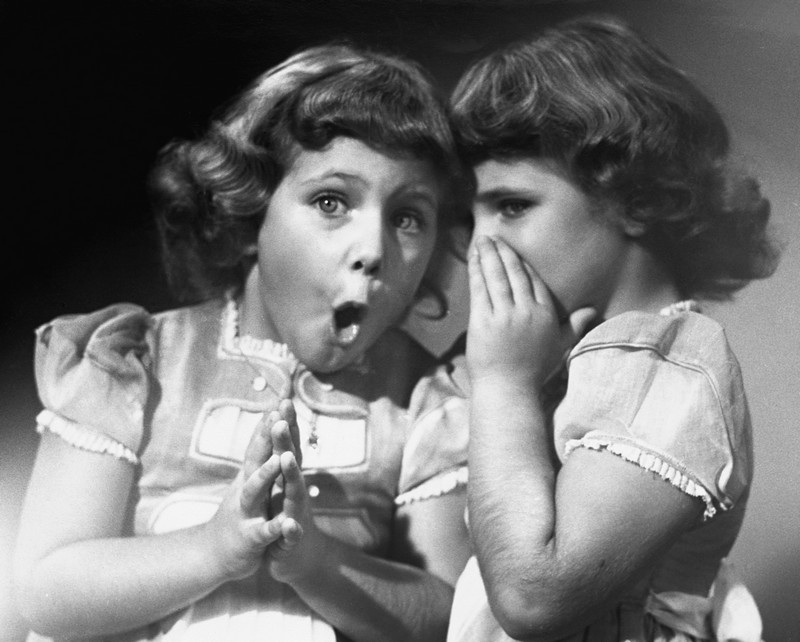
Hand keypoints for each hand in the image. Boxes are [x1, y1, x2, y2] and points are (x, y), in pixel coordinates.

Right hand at [203, 399, 301, 581]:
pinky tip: (287, 523)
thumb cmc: (238, 513)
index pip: (260, 446)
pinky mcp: (250, 538)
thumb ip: (258, 456)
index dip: (270, 424)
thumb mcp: (247, 482)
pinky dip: (275, 528)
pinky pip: (264, 532)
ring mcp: (246, 513)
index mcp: (250, 476)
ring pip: (254, 491)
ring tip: (279, 459)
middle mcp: (246, 489)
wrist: (214, 555)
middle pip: (255, 459)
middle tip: (276, 415)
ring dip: (265, 475)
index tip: (281, 400)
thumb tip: (265, 425)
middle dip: (266, 438)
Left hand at [263, 404, 324, 585]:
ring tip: (286, 458)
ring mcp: (295, 514)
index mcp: (287, 479)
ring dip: (291, 475)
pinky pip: (291, 533)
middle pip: (291, 461)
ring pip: (293, 493)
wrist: (301, 558)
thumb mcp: (283, 485)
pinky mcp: (291, 540)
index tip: (283, 398)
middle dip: (287, 439)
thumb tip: (285, 425)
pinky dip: (290, 528)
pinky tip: (288, 523)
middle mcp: (294, 492)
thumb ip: (285, 457)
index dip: (286, 423)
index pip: (286, 446)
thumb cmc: (288, 516)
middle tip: (284, 416)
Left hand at [467, 236, 594, 387]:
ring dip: (489, 255)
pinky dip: (476, 271)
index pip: (534, 280)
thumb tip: (592, 311)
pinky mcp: (483, 321)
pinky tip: (474, 259)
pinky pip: (479, 289)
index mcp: (545, 315)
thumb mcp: (560, 347)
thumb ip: (575, 326)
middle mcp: (526, 311)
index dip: (521, 263)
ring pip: (496, 277)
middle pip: (514, 273)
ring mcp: (504, 316)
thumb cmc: (533, 372)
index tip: (513, 251)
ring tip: (482, 241)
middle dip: (504, 252)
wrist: (508, 390)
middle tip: (494, 237)